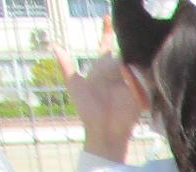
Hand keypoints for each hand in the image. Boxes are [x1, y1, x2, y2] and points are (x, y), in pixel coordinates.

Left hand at [55, 35, 140, 163]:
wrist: (102, 130)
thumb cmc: (87, 110)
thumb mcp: (74, 84)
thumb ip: (66, 65)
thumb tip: (54, 44)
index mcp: (101, 70)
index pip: (106, 47)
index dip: (106, 32)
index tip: (106, 17)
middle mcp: (116, 74)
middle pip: (120, 54)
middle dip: (120, 53)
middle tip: (116, 63)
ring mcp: (129, 83)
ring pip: (132, 64)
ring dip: (127, 65)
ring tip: (122, 71)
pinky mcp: (140, 93)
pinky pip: (142, 79)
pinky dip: (136, 75)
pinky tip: (130, 74)